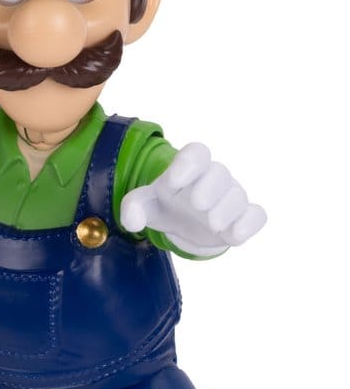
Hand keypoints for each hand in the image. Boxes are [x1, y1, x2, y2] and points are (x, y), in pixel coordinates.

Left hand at [120, 143, 266, 255]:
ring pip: (238, 196)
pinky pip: (257, 216)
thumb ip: (133, 207)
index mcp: (188, 169)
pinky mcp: (243, 218)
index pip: (196, 153)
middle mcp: (213, 179)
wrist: (186, 224)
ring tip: (212, 224)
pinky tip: (234, 236)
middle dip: (210, 187)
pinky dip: (249, 224)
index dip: (188, 163)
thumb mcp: (144, 204)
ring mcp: (231, 198)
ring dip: (226, 210)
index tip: (173, 181)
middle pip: (219, 173)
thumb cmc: (166, 206)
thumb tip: (132, 222)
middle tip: (197, 204)